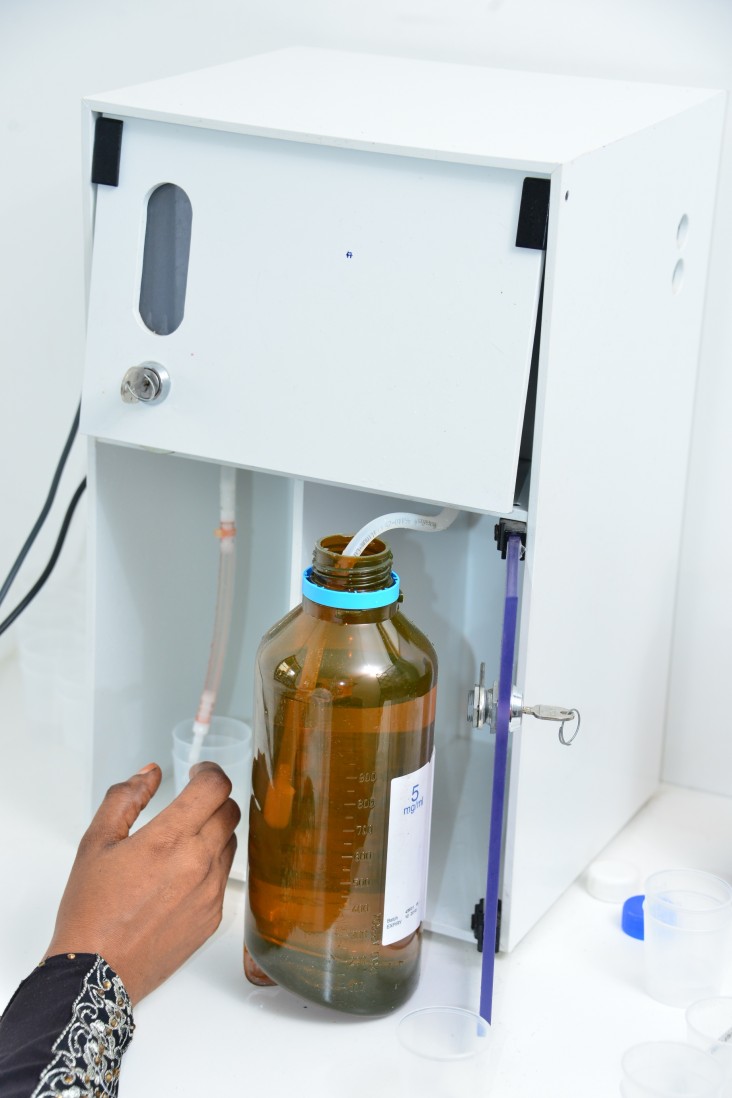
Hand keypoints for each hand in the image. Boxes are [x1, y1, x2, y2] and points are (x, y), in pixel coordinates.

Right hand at [45, 761, 239, 1003]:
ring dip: (214, 832)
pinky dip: (210, 867)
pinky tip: (180, 878)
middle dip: (213, 800)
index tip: (198, 773)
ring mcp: (210, 891)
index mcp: (170, 838)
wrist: (97, 972)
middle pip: (231, 811)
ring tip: (182, 843)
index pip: (215, 787)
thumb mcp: (96, 842)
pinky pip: (224, 878)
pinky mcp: (213, 916)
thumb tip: (150, 774)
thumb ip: (125, 798)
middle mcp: (198, 862)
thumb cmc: (91, 909)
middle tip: (191, 805)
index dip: (210, 772)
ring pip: (230, 843)